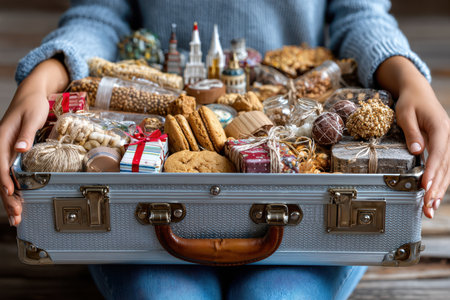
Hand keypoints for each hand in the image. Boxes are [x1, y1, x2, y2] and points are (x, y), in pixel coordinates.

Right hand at [0, 58, 68, 225]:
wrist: (31, 96)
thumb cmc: (32, 104)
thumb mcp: (32, 116)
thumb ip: (25, 133)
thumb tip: (20, 149)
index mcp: (2, 138)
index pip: (1, 163)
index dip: (5, 180)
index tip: (12, 193)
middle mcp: (2, 147)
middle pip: (1, 176)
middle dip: (8, 197)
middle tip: (17, 215)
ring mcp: (6, 152)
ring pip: (5, 179)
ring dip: (10, 198)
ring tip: (17, 217)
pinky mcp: (13, 154)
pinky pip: (11, 175)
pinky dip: (14, 189)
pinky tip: (18, 202)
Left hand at [395, 83, 449, 218]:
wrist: (417, 92)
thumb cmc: (410, 102)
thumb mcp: (405, 113)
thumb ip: (411, 132)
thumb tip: (416, 151)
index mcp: (440, 127)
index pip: (439, 152)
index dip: (433, 170)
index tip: (426, 185)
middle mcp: (448, 137)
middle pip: (445, 166)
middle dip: (437, 187)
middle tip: (428, 206)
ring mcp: (447, 143)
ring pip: (447, 170)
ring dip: (439, 189)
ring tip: (429, 207)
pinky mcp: (443, 147)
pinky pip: (444, 167)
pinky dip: (439, 182)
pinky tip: (433, 196)